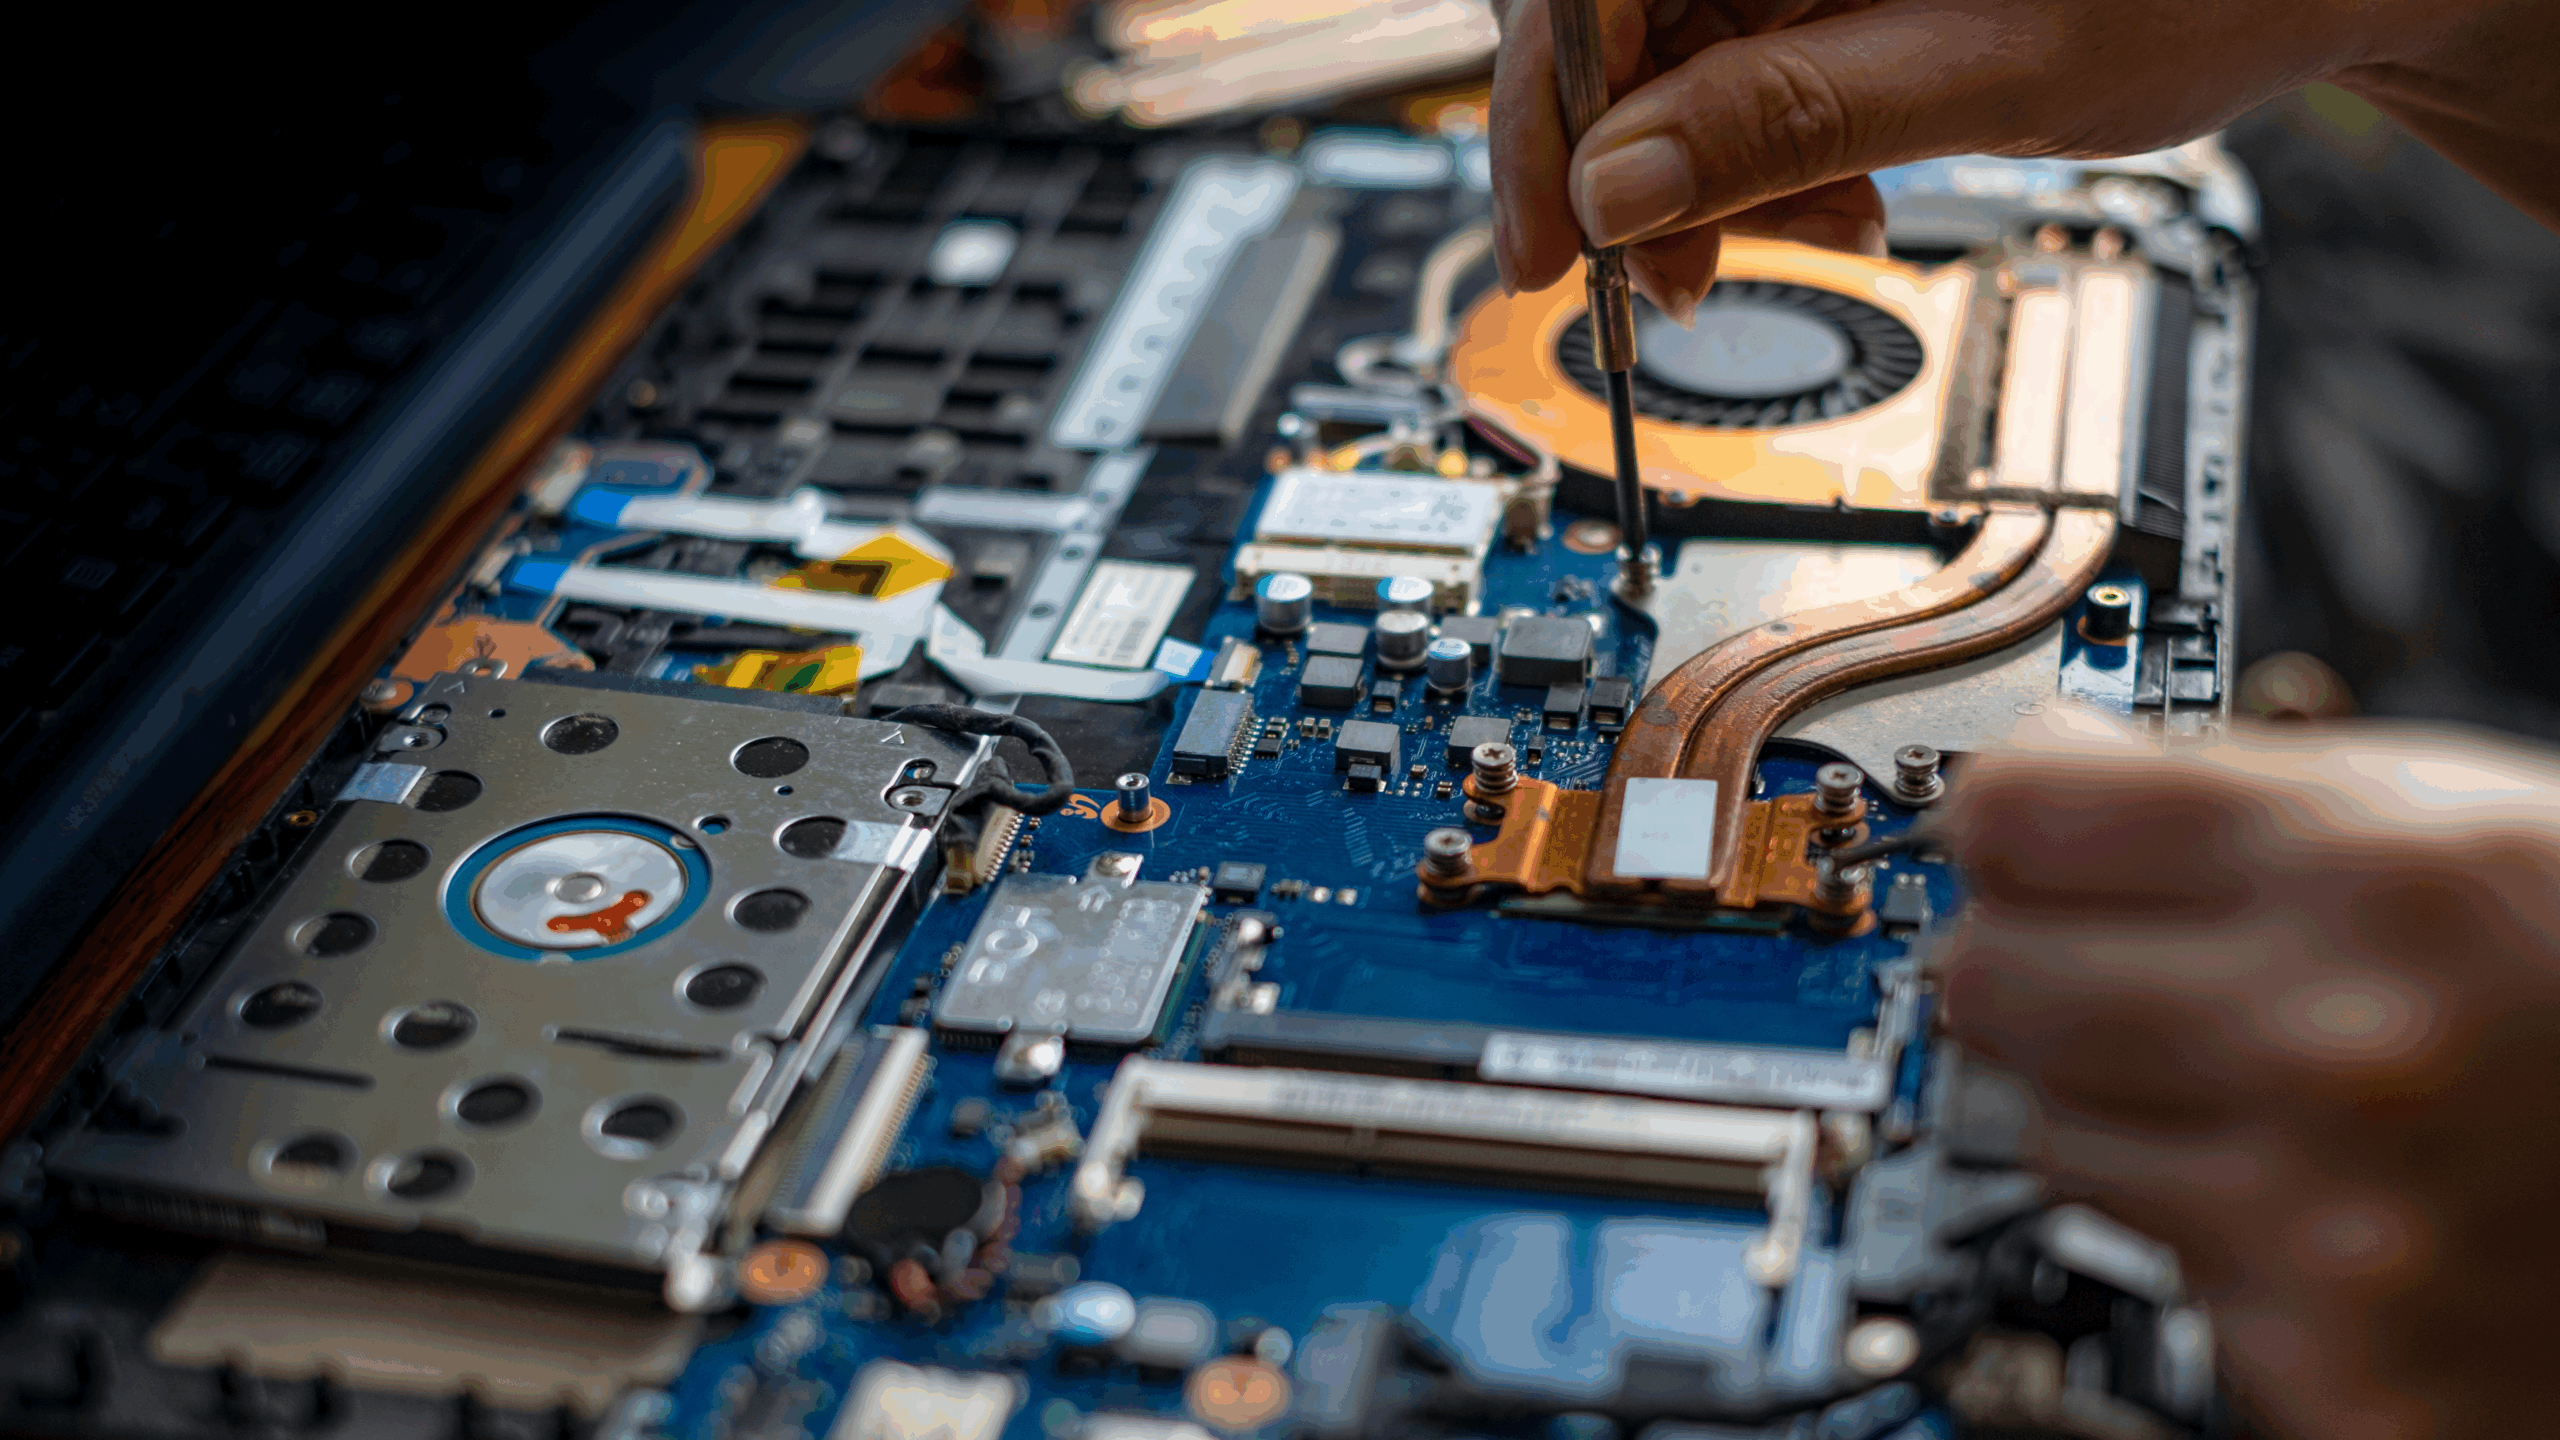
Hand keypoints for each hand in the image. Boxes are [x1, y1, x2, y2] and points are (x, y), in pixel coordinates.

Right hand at [1490, 0, 2559, 319]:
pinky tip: (1831, 197)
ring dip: (1700, 178)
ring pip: (1662, 60)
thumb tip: (1619, 189)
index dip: (1551, 115)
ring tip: (1797, 238)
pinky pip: (1730, 69)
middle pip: (1608, 23)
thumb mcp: (1987, 69)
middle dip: (1627, 166)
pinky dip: (1757, 156)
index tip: (1557, 240)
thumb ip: (1788, 119)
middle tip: (1666, 285)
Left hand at [1938, 719, 2559, 1438]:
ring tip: (2267, 1096)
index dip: (2006, 820)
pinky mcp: (2331, 1359)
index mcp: (2371, 870)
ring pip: (2047, 1130)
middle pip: (1986, 979)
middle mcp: (2333, 1043)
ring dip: (2122, 1111)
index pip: (2013, 814)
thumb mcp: (2463, 825)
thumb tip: (2030, 772)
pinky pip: (2152, 1259)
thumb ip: (2235, 792)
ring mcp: (2324, 1217)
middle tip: (2113, 970)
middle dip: (2035, 964)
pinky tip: (2328, 1204)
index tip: (2014, 838)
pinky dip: (2216, 1235)